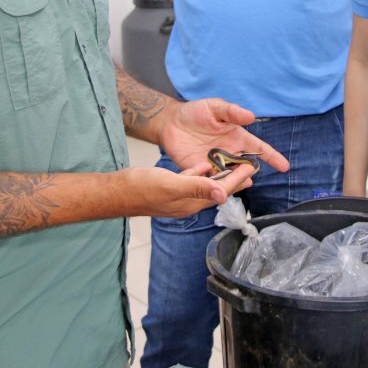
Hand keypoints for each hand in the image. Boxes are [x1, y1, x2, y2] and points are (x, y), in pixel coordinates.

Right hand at [125, 162, 255, 216]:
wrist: (116, 192)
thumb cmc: (142, 189)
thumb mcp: (172, 185)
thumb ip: (197, 187)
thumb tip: (223, 193)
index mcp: (191, 202)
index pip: (220, 191)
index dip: (237, 180)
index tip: (251, 168)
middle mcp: (187, 201)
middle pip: (216, 189)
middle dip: (233, 180)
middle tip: (250, 169)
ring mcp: (178, 195)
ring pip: (204, 184)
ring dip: (219, 176)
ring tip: (234, 166)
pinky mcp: (169, 187)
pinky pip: (190, 180)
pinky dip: (200, 172)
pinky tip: (204, 165)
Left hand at [159, 98, 289, 173]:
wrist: (171, 122)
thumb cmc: (196, 112)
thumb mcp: (215, 107)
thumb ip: (232, 112)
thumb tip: (251, 117)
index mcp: (237, 138)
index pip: (259, 149)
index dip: (272, 157)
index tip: (285, 166)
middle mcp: (230, 153)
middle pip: (245, 167)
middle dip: (249, 173)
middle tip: (249, 177)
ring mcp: (215, 163)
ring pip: (229, 177)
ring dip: (233, 182)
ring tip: (234, 185)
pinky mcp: (199, 171)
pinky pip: (209, 181)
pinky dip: (214, 185)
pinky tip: (215, 187)